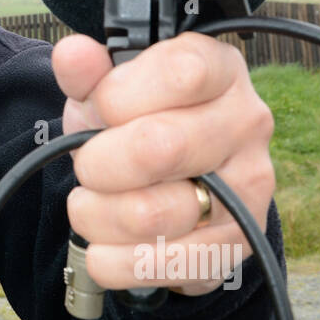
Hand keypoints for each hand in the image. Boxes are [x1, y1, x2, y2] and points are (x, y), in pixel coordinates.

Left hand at [50, 32, 276, 296]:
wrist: (176, 182)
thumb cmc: (141, 123)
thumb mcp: (109, 91)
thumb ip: (88, 73)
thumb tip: (72, 54)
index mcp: (220, 70)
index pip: (180, 74)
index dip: (118, 96)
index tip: (99, 109)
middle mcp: (245, 124)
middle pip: (159, 148)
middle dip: (98, 162)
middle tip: (88, 164)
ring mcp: (247, 187)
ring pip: (151, 213)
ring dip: (97, 214)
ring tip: (91, 204)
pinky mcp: (236, 243)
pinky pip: (159, 264)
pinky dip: (113, 259)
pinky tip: (105, 245)